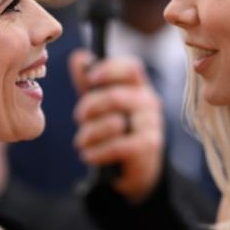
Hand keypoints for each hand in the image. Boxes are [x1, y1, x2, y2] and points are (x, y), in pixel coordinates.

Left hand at [69, 49, 163, 203]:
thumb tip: (78, 58)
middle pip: (115, 96)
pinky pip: (117, 146)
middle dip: (89, 107)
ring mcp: (151, 125)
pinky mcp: (148, 147)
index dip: (109, 69)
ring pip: (114, 122)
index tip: (91, 78)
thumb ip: (89, 83)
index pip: (131, 68)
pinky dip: (97, 152)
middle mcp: (149, 102)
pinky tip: (88, 156)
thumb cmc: (115, 133)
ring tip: (82, 143)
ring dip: (90, 134)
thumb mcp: (100, 106)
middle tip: (78, 118)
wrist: (132, 171)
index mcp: (138, 87)